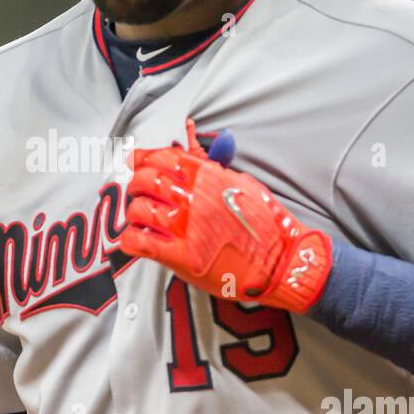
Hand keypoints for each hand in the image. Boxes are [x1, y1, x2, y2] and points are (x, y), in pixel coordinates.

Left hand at [118, 120, 332, 312]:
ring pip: (139, 209)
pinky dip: (130, 239)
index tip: (134, 161)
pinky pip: (140, 242)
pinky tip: (133, 239)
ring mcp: (186, 228)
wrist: (283, 263)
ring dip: (135, 212)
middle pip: (146, 180)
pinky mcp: (181, 257)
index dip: (144, 158)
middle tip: (137, 191)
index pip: (164, 158)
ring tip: (140, 217)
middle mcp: (195, 199)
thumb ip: (215, 168)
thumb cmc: (268, 225)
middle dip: (136, 184)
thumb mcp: (244, 184)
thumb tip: (192, 150)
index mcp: (209, 178)